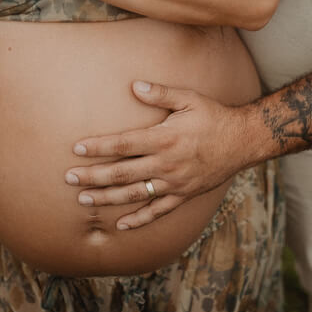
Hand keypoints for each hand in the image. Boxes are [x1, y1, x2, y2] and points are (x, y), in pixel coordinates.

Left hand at [65, 81, 250, 229]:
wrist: (242, 141)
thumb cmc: (213, 116)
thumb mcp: (189, 98)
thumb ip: (161, 93)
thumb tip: (135, 86)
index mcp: (164, 138)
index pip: (123, 144)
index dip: (99, 147)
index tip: (77, 148)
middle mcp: (166, 163)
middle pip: (122, 173)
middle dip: (93, 176)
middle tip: (68, 178)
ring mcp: (174, 182)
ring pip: (134, 194)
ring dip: (107, 199)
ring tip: (84, 200)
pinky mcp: (183, 195)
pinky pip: (158, 211)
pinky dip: (139, 219)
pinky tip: (121, 225)